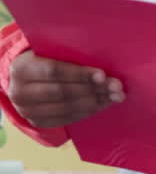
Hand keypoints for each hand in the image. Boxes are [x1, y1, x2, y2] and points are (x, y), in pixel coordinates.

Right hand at [8, 50, 124, 128]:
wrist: (21, 81)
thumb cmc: (42, 59)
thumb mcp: (45, 51)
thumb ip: (66, 54)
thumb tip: (102, 57)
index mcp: (22, 69)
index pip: (54, 71)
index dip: (80, 74)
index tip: (103, 75)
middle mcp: (21, 93)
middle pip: (63, 92)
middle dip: (93, 89)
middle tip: (117, 87)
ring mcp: (28, 111)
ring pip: (67, 108)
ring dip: (95, 102)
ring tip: (115, 96)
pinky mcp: (38, 122)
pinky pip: (67, 119)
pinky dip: (88, 111)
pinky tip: (103, 104)